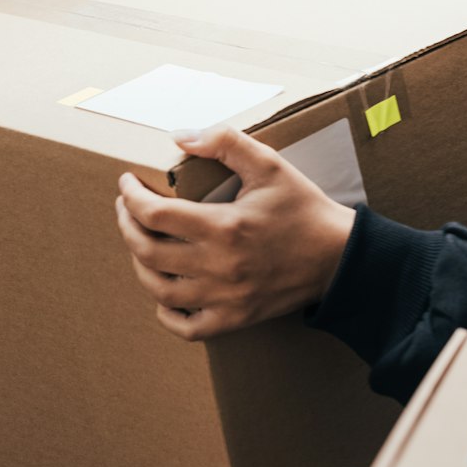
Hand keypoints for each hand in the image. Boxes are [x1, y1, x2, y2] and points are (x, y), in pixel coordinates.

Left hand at [114, 124, 356, 341]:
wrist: (339, 258)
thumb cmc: (303, 208)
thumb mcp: (269, 164)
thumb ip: (225, 143)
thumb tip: (179, 137)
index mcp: (224, 226)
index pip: (154, 215)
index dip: (131, 197)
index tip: (127, 183)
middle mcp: (219, 267)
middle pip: (147, 252)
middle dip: (127, 225)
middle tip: (126, 208)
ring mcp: (225, 298)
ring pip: (159, 290)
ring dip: (140, 264)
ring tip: (141, 242)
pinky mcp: (235, 318)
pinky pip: (186, 328)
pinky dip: (166, 313)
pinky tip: (164, 292)